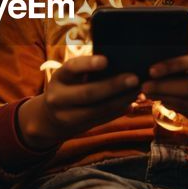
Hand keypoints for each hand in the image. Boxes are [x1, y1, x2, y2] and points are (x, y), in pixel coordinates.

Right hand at [18, 55, 139, 149]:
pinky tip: (131, 102)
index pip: (71, 68)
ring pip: (98, 109)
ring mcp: (68, 116)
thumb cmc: (67, 88)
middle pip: (88, 93)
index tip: (106, 60)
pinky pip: (103, 119)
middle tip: (134, 78)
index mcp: (59, 78)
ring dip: (121, 100)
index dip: (88, 64)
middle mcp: (59, 98)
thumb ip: (86, 71)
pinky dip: (118, 110)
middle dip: (113, 86)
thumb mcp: (69, 78)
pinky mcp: (80, 128)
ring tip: (138, 90)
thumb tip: (117, 64)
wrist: (49, 118)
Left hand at [140, 54, 187, 143]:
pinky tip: (162, 100)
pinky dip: (172, 107)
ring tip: (148, 91)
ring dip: (164, 98)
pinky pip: (187, 114)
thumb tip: (165, 62)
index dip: (176, 64)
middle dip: (164, 87)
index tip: (153, 68)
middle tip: (144, 84)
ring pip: (186, 105)